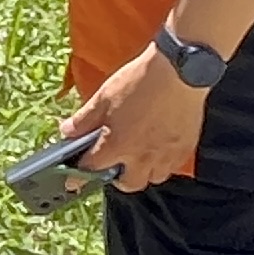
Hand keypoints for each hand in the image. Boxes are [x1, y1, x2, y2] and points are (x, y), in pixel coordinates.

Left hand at [62, 49, 206, 191]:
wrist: (180, 70)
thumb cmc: (141, 81)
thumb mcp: (104, 97)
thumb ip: (84, 119)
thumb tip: (67, 132)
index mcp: (118, 145)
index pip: (93, 169)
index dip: (81, 173)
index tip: (74, 178)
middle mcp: (143, 156)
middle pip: (128, 184)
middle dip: (118, 178)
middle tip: (114, 163)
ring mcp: (166, 154)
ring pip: (153, 178)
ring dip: (143, 172)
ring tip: (138, 155)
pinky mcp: (185, 147)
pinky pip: (172, 166)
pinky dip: (162, 162)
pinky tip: (158, 146)